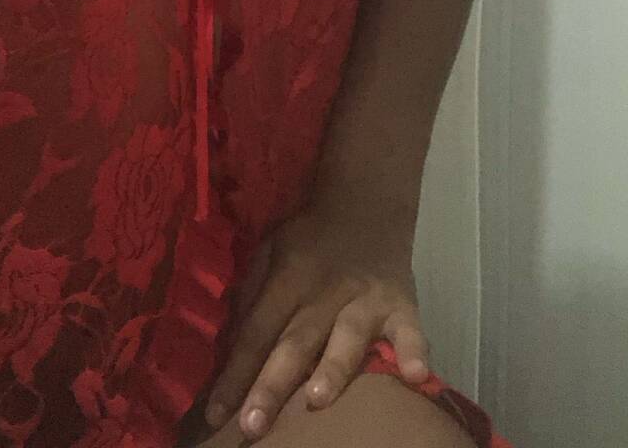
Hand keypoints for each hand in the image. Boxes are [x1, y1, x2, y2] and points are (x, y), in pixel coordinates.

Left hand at [203, 203, 430, 439]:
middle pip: (295, 342)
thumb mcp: (269, 250)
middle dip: (273, 385)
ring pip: (348, 338)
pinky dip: (413, 350)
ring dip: (333, 368)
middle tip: (251, 428)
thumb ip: (251, 293)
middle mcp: (325, 292)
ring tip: (317, 401)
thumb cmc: (308, 238)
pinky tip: (414, 375)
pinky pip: (410, 330)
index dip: (234, 373)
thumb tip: (227, 344)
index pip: (256, 332)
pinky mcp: (403, 303)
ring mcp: (366, 299)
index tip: (213, 415)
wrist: (365, 203)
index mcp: (287, 279)